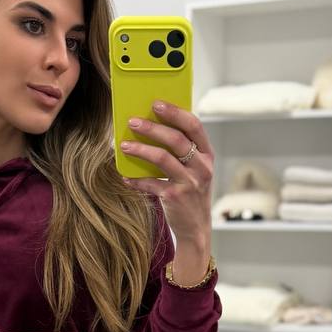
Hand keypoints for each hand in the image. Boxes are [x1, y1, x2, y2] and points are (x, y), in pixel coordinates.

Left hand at [119, 99, 213, 244]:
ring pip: (162, 158)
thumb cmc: (191, 193)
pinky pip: (151, 183)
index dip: (175, 112)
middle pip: (176, 139)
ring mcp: (189, 183)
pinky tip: (126, 177)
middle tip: (133, 121)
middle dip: (152, 128)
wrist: (196, 228)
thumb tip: (153, 126)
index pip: (194, 126)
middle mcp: (202, 167)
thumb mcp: (195, 170)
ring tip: (124, 145)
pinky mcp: (175, 197)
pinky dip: (136, 180)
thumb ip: (182, 151)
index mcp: (207, 155)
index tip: (156, 103)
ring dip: (141, 149)